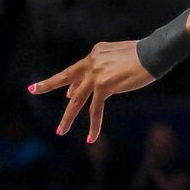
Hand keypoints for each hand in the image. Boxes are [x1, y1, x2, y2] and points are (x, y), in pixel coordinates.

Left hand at [29, 39, 152, 142]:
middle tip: (33, 89)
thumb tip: (101, 86)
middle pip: (66, 78)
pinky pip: (96, 109)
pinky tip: (91, 137)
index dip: (71, 83)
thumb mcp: (122, 57)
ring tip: (60, 131)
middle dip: (48, 85)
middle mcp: (92, 62)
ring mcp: (96, 74)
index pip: (78, 70)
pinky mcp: (104, 86)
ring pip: (77, 100)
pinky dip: (94, 124)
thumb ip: (109, 68)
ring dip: (68, 117)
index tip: (67, 92)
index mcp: (96, 53)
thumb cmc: (146, 54)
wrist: (155, 51)